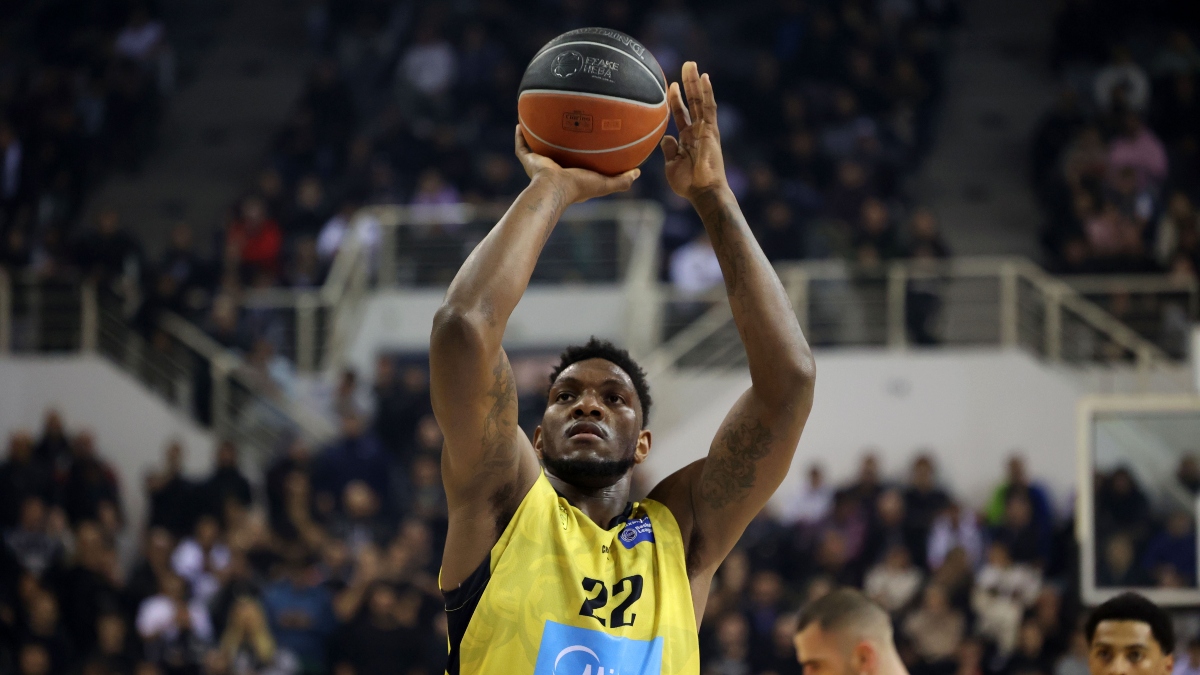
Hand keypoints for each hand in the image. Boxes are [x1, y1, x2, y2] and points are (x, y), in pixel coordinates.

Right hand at [514, 125, 639, 204]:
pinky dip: (519, 136)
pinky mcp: (529, 160)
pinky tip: (520, 123)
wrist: (554, 188)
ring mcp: (540, 165)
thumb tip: (638, 172)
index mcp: (571, 175)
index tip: (586, 140)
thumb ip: (622, 180)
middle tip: (563, 125)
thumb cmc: (579, 186)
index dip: (581, 153)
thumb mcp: (605, 183)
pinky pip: (522, 146)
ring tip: (538, 120)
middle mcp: (554, 169)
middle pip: (556, 152)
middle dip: (558, 142)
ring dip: (536, 136)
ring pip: (536, 148)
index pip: (576, 162)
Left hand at [661, 62, 728, 200]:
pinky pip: (709, 108)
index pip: (681, 114)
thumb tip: (665, 138)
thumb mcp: (672, 166)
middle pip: (692, 102)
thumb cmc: (688, 184)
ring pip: (700, 101)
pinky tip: (704, 77)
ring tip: (691, 65)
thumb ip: (669, 150)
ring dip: (696, 82)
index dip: (675, 99)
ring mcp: (706, 129)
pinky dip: (707, 92)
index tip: (669, 85)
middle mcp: (698, 131)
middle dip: (688, 84)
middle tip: (686, 65)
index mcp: (688, 139)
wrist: (703, 192)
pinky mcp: (712, 130)